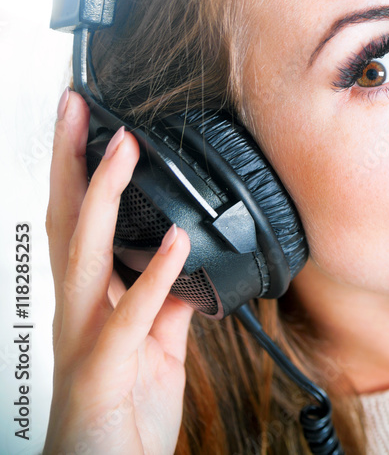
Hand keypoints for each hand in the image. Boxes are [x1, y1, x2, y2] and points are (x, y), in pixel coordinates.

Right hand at [43, 89, 193, 454]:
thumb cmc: (125, 415)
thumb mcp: (154, 348)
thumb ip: (166, 304)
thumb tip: (185, 265)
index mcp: (90, 304)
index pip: (82, 224)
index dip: (81, 172)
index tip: (92, 123)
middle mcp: (77, 315)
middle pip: (69, 224)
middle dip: (73, 164)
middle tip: (79, 108)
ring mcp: (84, 342)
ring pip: (88, 257)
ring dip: (108, 199)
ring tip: (127, 150)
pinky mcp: (104, 374)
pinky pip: (130, 318)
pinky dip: (155, 278)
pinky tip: (179, 244)